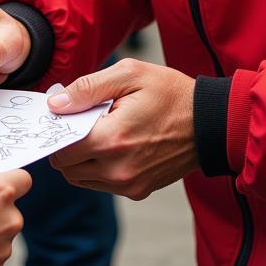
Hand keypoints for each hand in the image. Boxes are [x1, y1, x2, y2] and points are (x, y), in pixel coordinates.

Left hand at [47, 58, 198, 199]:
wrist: (210, 123)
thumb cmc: (170, 93)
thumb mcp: (129, 74)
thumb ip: (87, 88)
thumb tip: (55, 104)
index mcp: (112, 139)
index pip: (61, 148)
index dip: (57, 130)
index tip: (61, 115)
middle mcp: (118, 169)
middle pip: (67, 167)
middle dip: (66, 144)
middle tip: (79, 121)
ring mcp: (129, 184)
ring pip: (81, 178)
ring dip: (80, 158)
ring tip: (98, 131)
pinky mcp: (138, 191)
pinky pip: (101, 184)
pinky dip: (97, 167)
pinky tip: (112, 144)